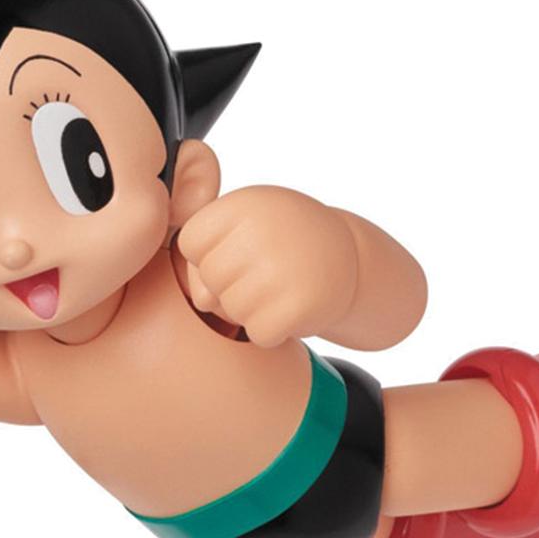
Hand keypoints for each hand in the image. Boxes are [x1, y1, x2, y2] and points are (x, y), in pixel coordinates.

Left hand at [177, 186, 358, 347]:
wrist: (348, 257)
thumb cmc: (282, 241)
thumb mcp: (242, 225)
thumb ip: (205, 252)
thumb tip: (202, 298)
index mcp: (243, 204)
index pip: (190, 242)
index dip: (207, 255)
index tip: (237, 250)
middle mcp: (261, 231)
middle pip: (208, 279)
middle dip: (228, 285)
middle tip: (262, 274)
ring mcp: (281, 269)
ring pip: (230, 310)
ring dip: (250, 309)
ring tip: (277, 289)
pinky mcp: (300, 305)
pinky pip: (258, 334)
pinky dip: (271, 330)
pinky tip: (289, 308)